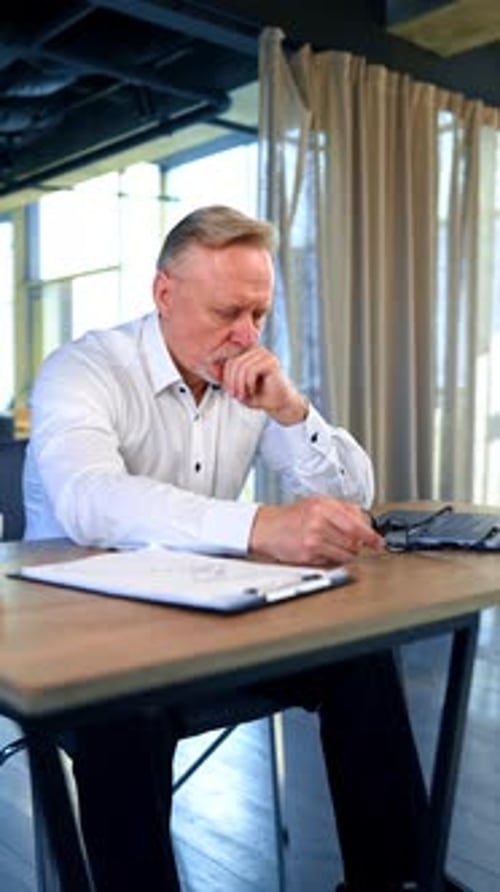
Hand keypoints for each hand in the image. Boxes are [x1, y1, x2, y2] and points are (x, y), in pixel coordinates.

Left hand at [222, 345, 307, 424]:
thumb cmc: (258, 394)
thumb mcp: (236, 385)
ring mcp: (264, 354)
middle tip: (234, 395)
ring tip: (241, 396)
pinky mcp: (271, 361)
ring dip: (238, 384)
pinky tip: (251, 391)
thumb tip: (209, 366)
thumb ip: (225, 375)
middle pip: (232, 361)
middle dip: (230, 381)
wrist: (279, 404)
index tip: (227, 389)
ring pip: (240, 366)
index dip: (223, 374)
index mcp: (246, 351)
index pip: (226, 356)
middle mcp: (255, 348)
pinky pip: (250, 370)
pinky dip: (247, 384)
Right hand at [250, 497, 384, 564]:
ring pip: (346, 553)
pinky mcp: (308, 556)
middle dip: (361, 545)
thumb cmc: (292, 516)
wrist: (267, 528)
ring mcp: (313, 540)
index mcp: (323, 506)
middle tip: (363, 545)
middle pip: (353, 540)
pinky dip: (335, 558)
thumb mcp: (317, 503)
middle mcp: (318, 522)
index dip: (371, 535)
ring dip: (349, 553)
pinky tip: (327, 550)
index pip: (355, 523)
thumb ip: (342, 509)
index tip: (378, 541)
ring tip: (339, 545)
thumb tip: (365, 521)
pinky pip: (333, 561)